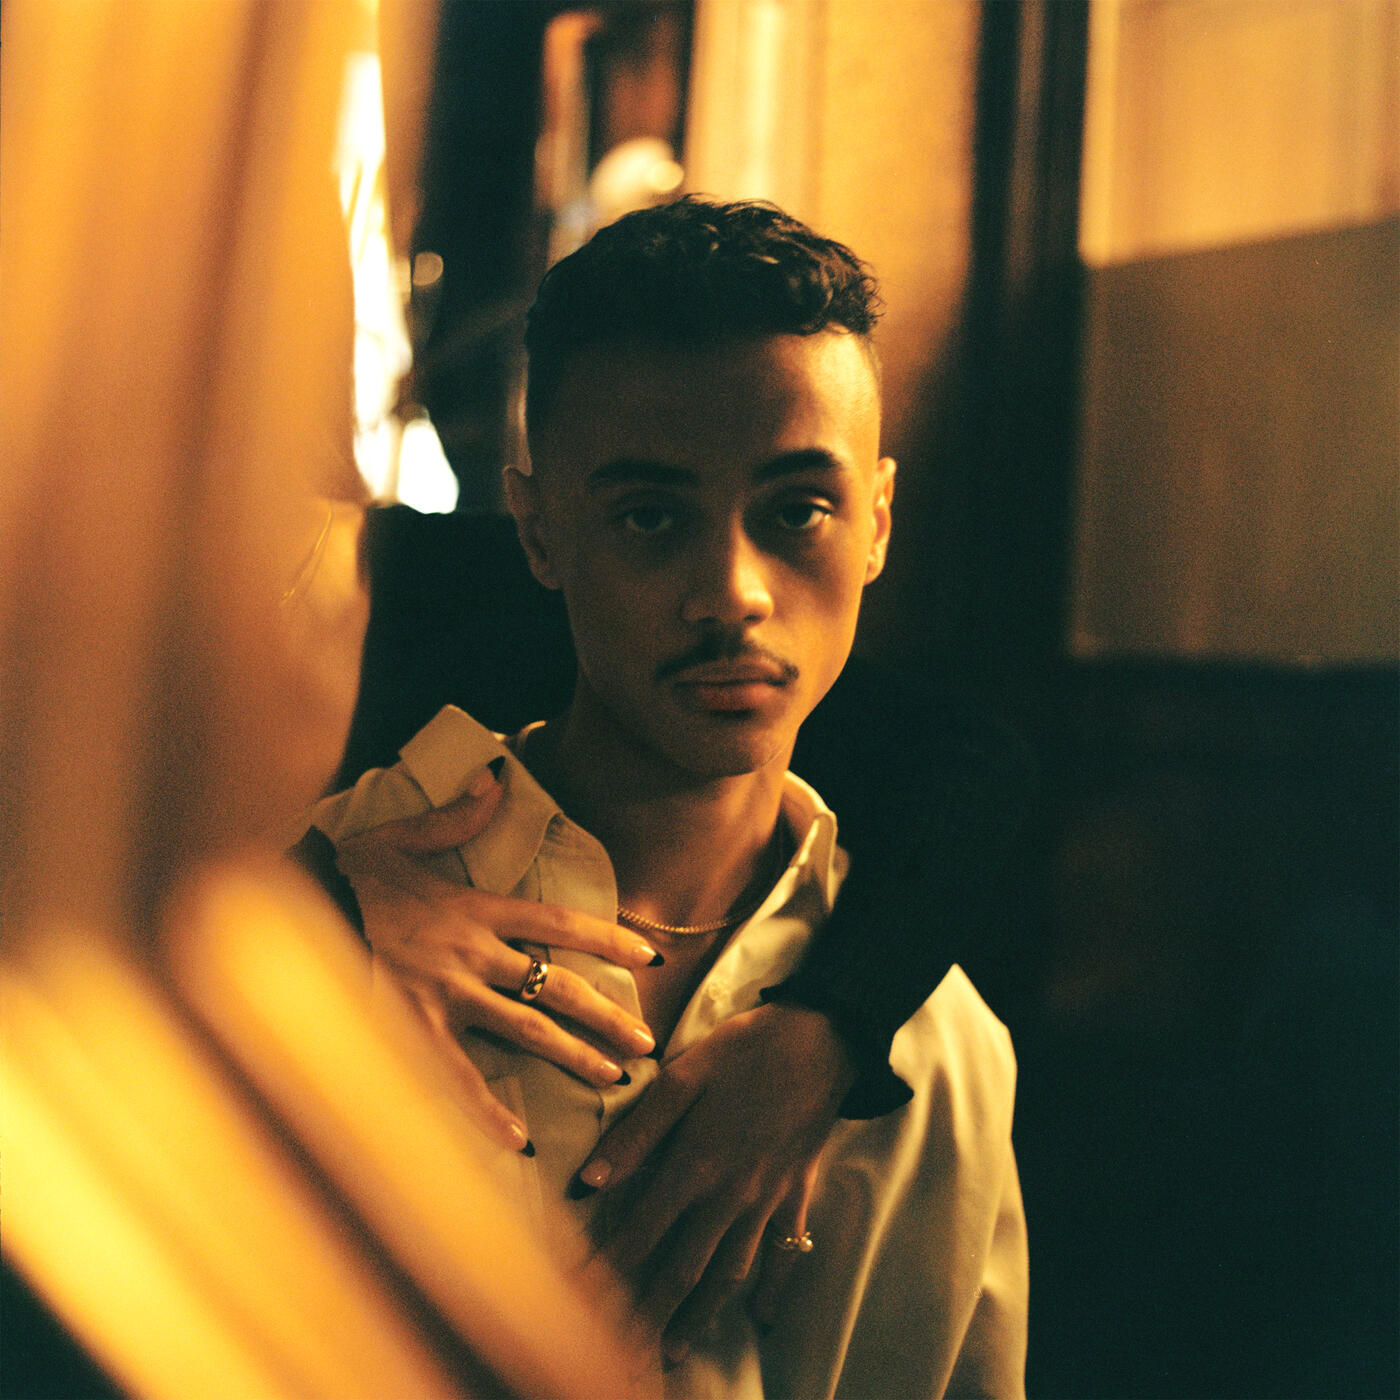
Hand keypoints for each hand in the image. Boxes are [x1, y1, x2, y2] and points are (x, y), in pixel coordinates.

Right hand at [333, 765, 661, 1151]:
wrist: (288, 912)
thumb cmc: (348, 877)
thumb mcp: (400, 836)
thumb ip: (454, 817)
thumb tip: (493, 777)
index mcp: (477, 908)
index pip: (560, 922)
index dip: (609, 939)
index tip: (649, 957)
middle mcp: (473, 954)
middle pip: (558, 987)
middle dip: (607, 1015)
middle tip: (647, 1041)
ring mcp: (445, 996)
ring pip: (526, 1031)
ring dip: (573, 1056)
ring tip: (614, 1078)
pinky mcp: (413, 1030)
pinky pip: (458, 1078)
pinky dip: (486, 1112)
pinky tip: (518, 1141)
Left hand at [579, 1002, 855, 1358]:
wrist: (821, 1039)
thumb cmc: (745, 1050)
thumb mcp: (683, 1076)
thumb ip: (637, 1132)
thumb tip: (588, 1180)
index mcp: (695, 1164)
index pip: (641, 1232)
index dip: (607, 1268)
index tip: (576, 1298)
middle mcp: (730, 1195)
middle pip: (683, 1268)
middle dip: (647, 1312)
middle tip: (618, 1349)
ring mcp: (767, 1200)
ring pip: (730, 1273)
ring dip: (700, 1316)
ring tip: (673, 1350)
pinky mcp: (797, 1193)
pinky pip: (785, 1253)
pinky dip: (775, 1288)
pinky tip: (763, 1317)